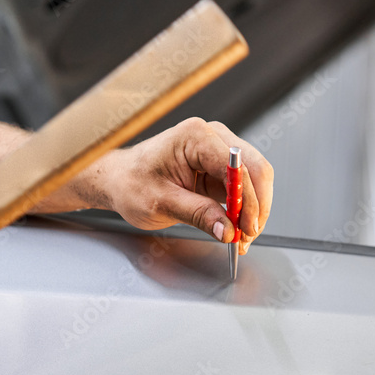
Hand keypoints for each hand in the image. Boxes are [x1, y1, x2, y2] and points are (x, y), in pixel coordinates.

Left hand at [86, 118, 273, 254]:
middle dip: (256, 206)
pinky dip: (244, 209)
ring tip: (241, 237)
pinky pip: (243, 188)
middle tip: (247, 236)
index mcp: (195, 137)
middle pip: (256, 169)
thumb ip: (198, 214)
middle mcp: (212, 137)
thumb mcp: (161, 203)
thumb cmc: (131, 183)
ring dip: (253, 210)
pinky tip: (236, 228)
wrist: (119, 181)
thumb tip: (228, 230)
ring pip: (255, 179)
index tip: (246, 228)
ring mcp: (218, 151)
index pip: (237, 167)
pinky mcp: (219, 168)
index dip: (247, 200)